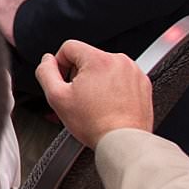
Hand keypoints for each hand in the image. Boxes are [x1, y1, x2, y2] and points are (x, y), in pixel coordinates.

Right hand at [34, 40, 153, 145]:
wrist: (123, 141)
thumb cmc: (95, 124)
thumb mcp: (56, 97)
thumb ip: (45, 72)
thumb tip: (47, 60)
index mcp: (98, 59)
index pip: (69, 47)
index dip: (60, 63)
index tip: (64, 80)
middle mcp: (119, 61)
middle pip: (88, 57)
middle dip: (80, 74)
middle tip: (80, 97)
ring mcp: (133, 72)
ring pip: (105, 67)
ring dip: (97, 80)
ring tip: (96, 103)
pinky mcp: (143, 83)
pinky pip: (121, 77)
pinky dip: (114, 87)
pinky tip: (109, 104)